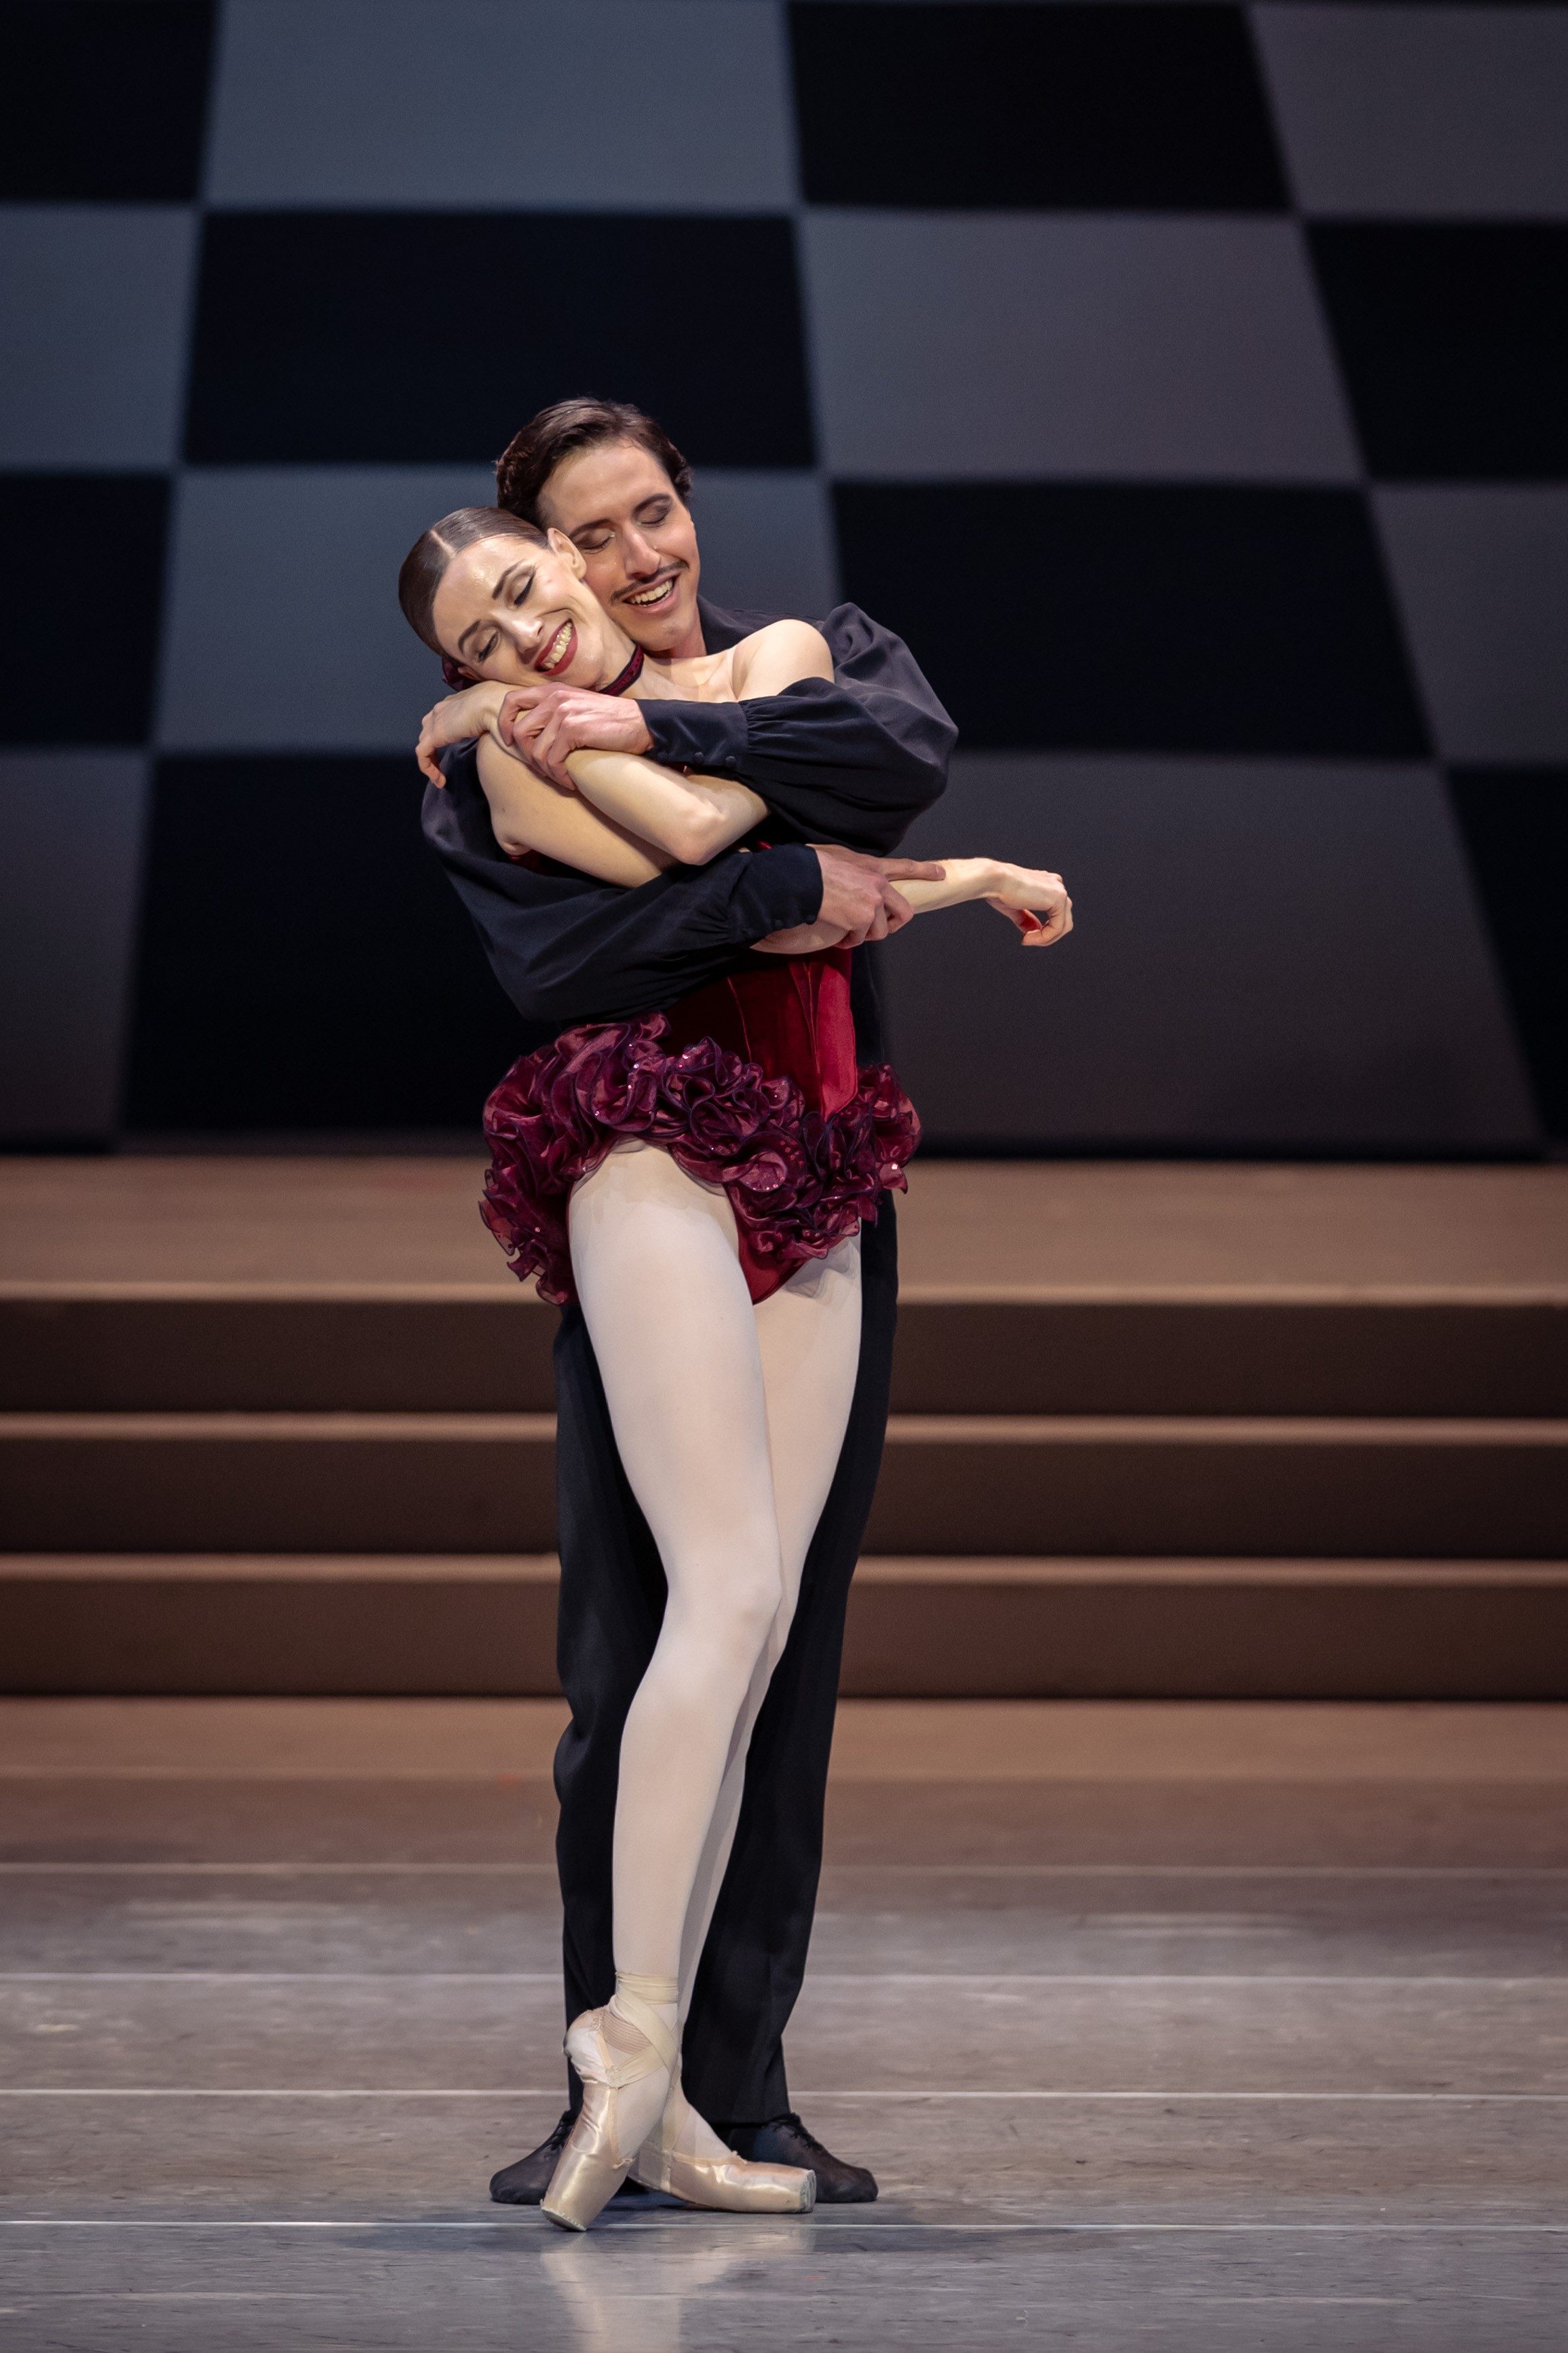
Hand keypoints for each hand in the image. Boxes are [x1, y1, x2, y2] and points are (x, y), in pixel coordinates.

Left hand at [414, 683, 506, 786]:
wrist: (501, 705)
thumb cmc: (509, 711)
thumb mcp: (502, 717)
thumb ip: (496, 726)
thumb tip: (507, 740)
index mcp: (459, 701)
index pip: (444, 718)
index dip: (446, 737)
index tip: (456, 752)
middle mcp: (444, 707)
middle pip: (429, 729)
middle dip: (434, 750)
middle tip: (444, 769)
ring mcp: (438, 719)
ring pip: (425, 743)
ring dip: (431, 762)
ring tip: (441, 779)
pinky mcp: (436, 733)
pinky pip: (423, 754)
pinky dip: (429, 768)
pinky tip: (440, 781)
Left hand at [497, 683, 653, 785]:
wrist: (641, 723)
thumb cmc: (610, 720)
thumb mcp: (577, 706)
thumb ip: (554, 711)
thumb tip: (533, 734)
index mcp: (552, 691)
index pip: (511, 700)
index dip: (504, 723)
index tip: (509, 741)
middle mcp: (554, 698)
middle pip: (519, 731)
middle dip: (528, 756)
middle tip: (544, 768)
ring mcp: (563, 713)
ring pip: (535, 751)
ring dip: (546, 772)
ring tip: (561, 778)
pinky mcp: (573, 729)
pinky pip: (553, 761)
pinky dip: (559, 777)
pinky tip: (571, 781)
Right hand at [759, 846, 946, 952]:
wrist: (802, 878)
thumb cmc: (812, 864)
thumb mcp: (838, 855)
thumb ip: (852, 866)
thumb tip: (848, 873)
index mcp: (873, 867)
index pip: (906, 867)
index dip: (925, 871)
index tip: (941, 874)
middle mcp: (878, 885)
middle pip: (904, 911)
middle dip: (894, 924)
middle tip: (881, 928)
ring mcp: (872, 903)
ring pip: (880, 931)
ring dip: (863, 935)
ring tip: (848, 932)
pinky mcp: (862, 920)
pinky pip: (860, 939)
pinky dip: (849, 941)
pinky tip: (839, 937)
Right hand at [985, 862, 1072, 946]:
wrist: (995, 880)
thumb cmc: (999, 889)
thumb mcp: (1015, 908)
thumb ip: (1027, 919)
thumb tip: (1034, 930)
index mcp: (1047, 883)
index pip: (1056, 913)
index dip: (1043, 930)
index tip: (1025, 938)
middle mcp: (1056, 884)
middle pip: (1063, 920)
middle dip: (1047, 936)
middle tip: (1027, 940)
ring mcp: (1060, 890)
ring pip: (1063, 925)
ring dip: (1045, 938)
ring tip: (1027, 939)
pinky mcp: (1059, 898)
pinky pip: (1057, 927)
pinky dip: (1044, 937)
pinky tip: (1028, 937)